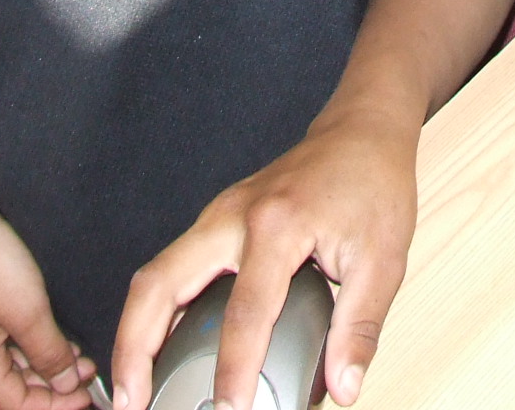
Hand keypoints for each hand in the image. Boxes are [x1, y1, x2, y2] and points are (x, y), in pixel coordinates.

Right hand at [0, 203, 95, 409]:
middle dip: (53, 386)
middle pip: (13, 388)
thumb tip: (65, 385)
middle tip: (90, 373)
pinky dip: (30, 345)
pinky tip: (54, 335)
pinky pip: (3, 343)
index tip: (88, 397)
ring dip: (45, 364)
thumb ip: (49, 353)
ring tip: (80, 355)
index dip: (55, 406)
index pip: (17, 405)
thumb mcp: (28, 310)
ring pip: (10, 364)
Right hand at [110, 101, 417, 409]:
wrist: (362, 131)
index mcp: (277, 225)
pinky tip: (160, 348)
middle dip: (136, 349)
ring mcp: (218, 215)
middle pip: (160, 285)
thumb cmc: (373, 184)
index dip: (233, 371)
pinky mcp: (216, 222)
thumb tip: (344, 386)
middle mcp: (233, 216)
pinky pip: (171, 268)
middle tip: (132, 402)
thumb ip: (359, 327)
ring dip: (135, 333)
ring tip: (133, 389)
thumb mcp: (383, 259)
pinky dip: (155, 312)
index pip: (245, 314)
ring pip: (155, 276)